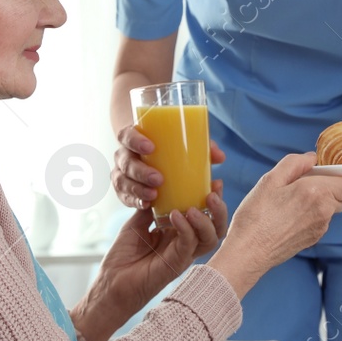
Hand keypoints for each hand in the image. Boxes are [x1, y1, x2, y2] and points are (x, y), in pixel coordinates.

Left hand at [91, 191, 228, 323]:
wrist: (110, 283)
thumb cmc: (123, 257)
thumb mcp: (137, 223)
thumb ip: (151, 208)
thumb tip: (159, 188)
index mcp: (180, 234)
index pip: (205, 216)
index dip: (213, 200)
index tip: (214, 181)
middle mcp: (185, 245)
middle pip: (216, 229)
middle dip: (219, 210)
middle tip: (213, 192)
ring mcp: (182, 256)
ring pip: (209, 239)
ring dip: (206, 219)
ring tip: (195, 206)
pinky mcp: (174, 265)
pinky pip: (187, 244)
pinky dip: (185, 228)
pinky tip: (176, 215)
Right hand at [112, 125, 227, 210]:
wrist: (150, 156)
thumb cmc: (169, 147)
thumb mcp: (181, 143)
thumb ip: (200, 147)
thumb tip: (219, 157)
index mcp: (134, 138)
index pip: (126, 135)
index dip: (135, 140)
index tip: (151, 147)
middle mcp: (124, 155)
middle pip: (125, 161)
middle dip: (140, 171)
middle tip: (158, 178)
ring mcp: (122, 173)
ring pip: (122, 181)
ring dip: (137, 189)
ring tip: (153, 195)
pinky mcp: (124, 190)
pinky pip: (124, 197)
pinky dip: (133, 201)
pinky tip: (146, 205)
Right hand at [207, 152, 341, 295]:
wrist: (248, 253)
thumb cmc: (256, 217)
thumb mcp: (270, 180)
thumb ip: (294, 164)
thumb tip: (312, 158)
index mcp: (316, 192)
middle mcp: (324, 211)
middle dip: (335, 185)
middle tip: (312, 179)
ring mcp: (320, 227)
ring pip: (331, 207)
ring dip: (323, 198)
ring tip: (294, 196)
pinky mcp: (313, 238)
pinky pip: (321, 219)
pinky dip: (313, 212)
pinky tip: (291, 213)